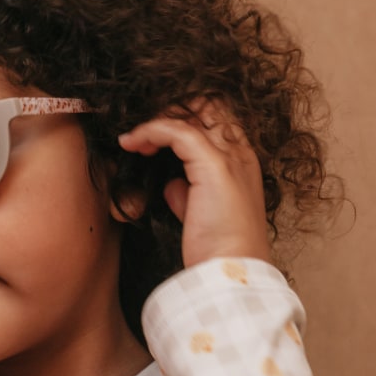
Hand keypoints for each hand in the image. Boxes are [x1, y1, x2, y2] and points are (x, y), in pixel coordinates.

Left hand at [118, 102, 270, 267]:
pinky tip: (132, 143)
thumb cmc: (219, 249)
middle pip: (206, 105)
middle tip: (143, 134)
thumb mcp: (202, 214)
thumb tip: (171, 184)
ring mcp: (229, 156)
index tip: (155, 138)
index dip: (183, 118)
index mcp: (243, 162)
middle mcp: (240, 152)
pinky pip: (176, 129)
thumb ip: (188, 193)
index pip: (215, 118)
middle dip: (170, 111)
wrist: (231, 270)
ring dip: (157, 120)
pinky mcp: (213, 164)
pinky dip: (150, 131)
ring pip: (192, 111)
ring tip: (134, 140)